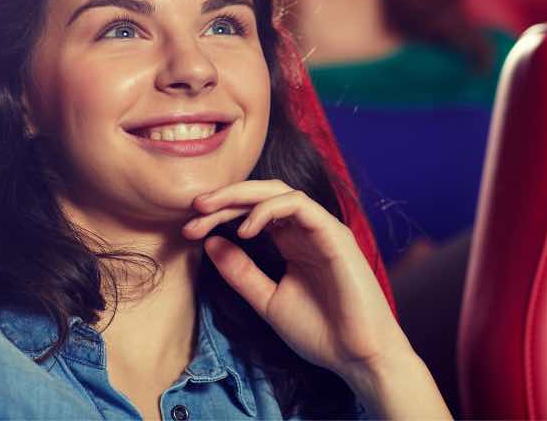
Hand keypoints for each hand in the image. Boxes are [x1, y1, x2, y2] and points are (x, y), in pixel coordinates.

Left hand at [182, 179, 408, 383]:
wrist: (357, 356)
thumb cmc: (320, 332)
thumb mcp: (268, 300)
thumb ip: (241, 272)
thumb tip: (209, 243)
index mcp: (292, 242)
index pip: (251, 212)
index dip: (219, 215)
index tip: (188, 228)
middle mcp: (306, 229)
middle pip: (261, 195)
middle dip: (224, 198)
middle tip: (193, 208)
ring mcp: (321, 228)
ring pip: (278, 191)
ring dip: (240, 196)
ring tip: (209, 210)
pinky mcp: (334, 233)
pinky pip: (299, 205)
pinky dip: (268, 209)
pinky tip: (246, 229)